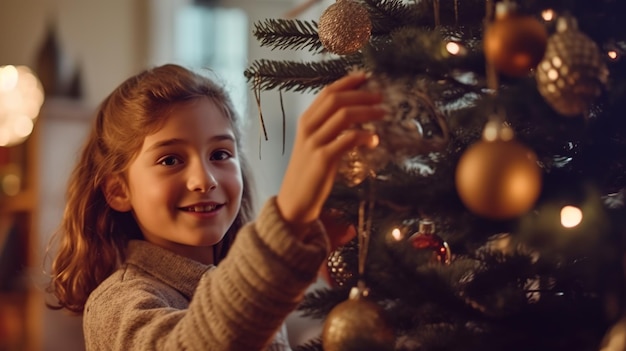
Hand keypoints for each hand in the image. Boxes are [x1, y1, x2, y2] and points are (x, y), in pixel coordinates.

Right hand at [276, 72, 383, 227]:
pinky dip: (365, 136)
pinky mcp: (323, 159)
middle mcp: (308, 128)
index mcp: (305, 121)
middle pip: (337, 100)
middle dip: (361, 95)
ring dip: (367, 112)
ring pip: (343, 116)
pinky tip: (375, 140)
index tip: (366, 77)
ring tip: (383, 114)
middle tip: (381, 97)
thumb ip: (328, 127)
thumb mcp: (314, 144)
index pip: (327, 92)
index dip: (348, 82)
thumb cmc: (309, 172)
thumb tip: (355, 112)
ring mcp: (314, 143)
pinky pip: (348, 139)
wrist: (294, 200)